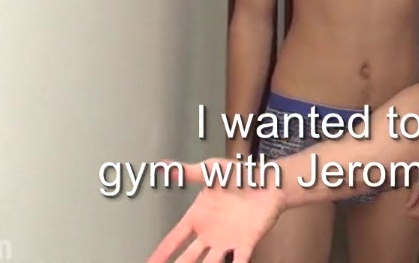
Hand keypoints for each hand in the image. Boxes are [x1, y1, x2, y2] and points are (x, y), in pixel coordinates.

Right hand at [146, 157, 287, 262]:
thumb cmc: (240, 175)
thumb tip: (163, 166)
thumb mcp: (211, 170)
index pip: (174, 239)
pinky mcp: (245, 243)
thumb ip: (188, 172)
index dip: (161, 252)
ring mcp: (226, 240)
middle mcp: (209, 233)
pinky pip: (239, 261)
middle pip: (188, 257)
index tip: (149, 262)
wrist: (269, 181)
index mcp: (198, 217)